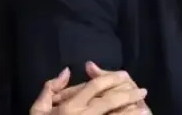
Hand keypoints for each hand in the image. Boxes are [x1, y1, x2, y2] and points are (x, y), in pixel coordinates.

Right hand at [30, 65, 147, 114]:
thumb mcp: (38, 111)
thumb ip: (50, 89)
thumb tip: (67, 71)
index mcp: (69, 107)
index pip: (94, 86)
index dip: (110, 77)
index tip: (124, 74)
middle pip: (109, 101)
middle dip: (128, 94)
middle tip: (142, 90)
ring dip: (131, 112)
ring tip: (144, 107)